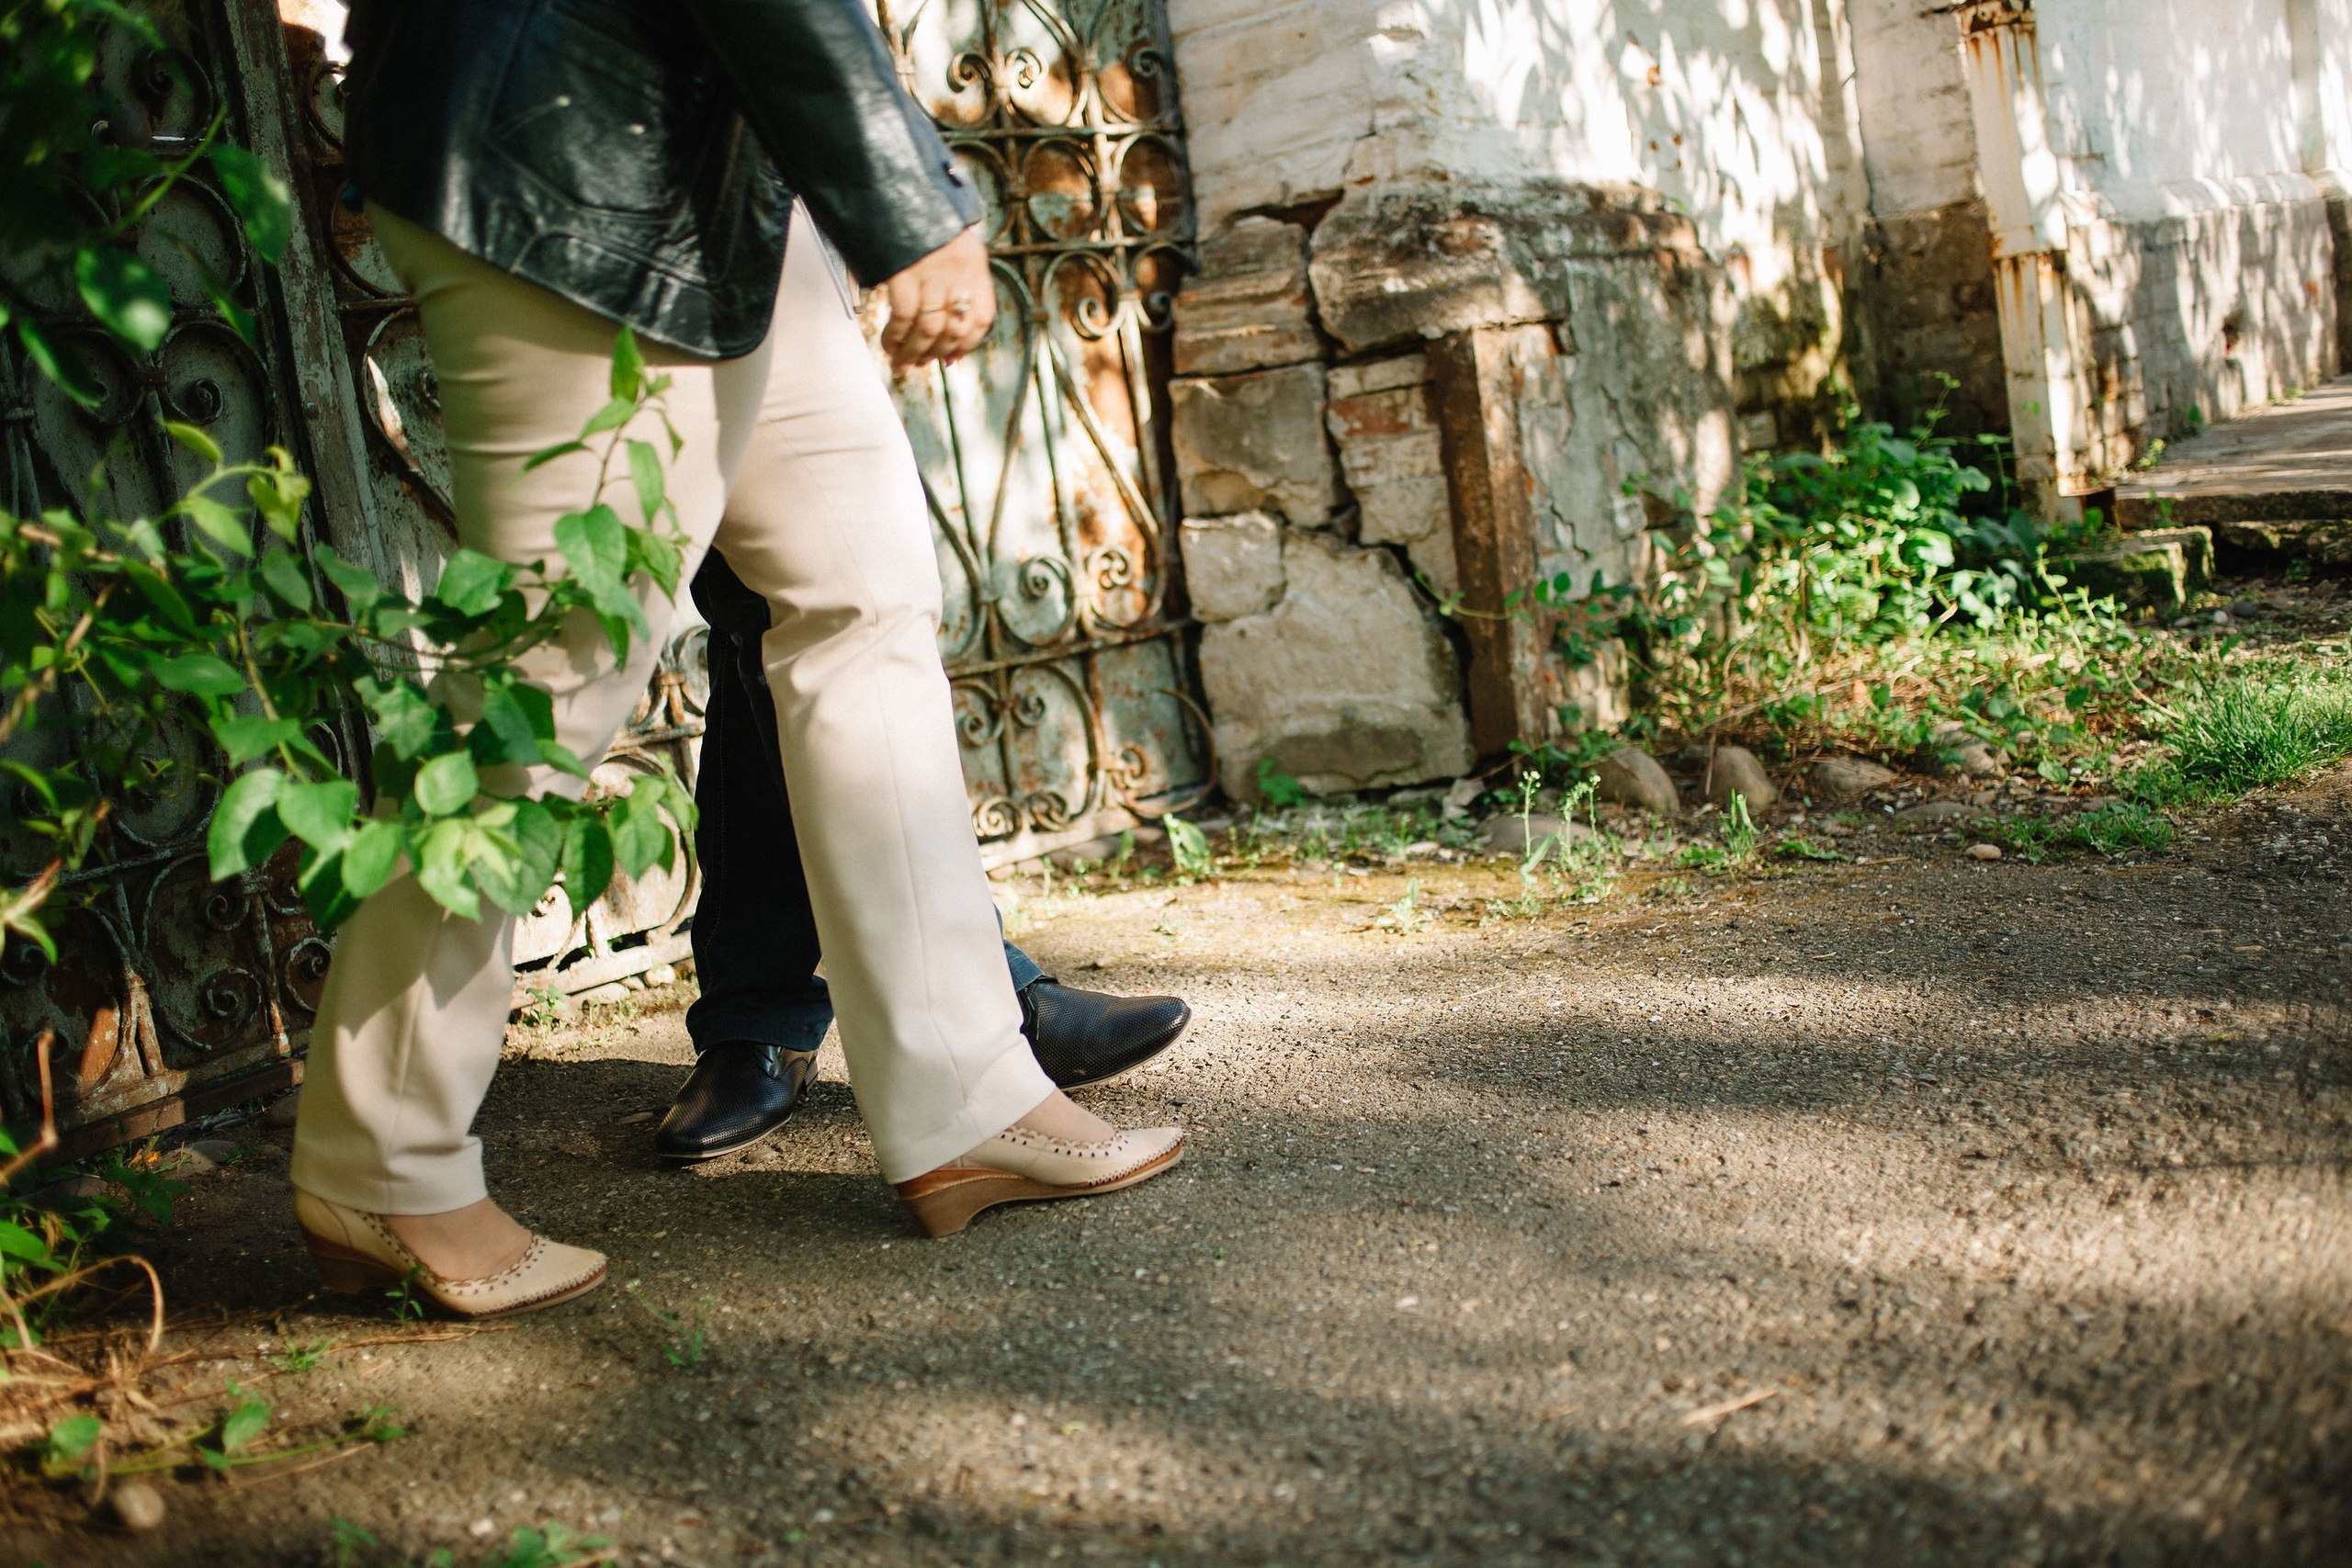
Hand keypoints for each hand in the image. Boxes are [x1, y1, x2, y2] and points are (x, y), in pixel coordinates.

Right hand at [878, 226, 994, 369]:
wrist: (896, 186)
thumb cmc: (924, 219)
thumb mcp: (953, 246)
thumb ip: (956, 284)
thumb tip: (947, 336)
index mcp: (975, 265)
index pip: (982, 319)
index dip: (966, 344)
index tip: (950, 357)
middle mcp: (959, 272)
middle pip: (954, 329)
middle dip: (935, 353)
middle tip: (919, 363)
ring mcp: (931, 273)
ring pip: (928, 330)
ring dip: (913, 352)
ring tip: (902, 362)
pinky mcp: (903, 273)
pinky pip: (903, 317)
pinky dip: (895, 336)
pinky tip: (889, 344)